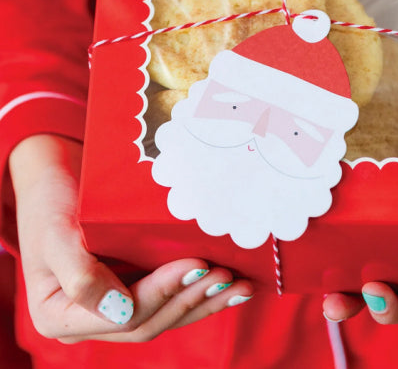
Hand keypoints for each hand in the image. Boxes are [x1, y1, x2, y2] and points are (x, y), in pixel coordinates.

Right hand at [9, 134, 253, 342]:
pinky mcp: (133, 287)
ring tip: (239, 286)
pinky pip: (168, 298)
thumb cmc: (51, 202)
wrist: (55, 180)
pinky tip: (227, 285)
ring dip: (204, 301)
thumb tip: (121, 313)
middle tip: (227, 276)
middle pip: (150, 322)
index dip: (164, 293)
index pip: (125, 316)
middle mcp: (91, 319)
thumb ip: (80, 278)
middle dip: (192, 300)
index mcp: (61, 317)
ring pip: (166, 315)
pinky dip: (197, 292)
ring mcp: (114, 305)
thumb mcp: (56, 234)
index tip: (196, 263)